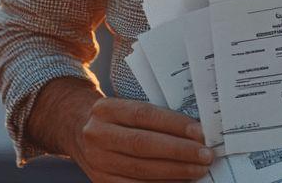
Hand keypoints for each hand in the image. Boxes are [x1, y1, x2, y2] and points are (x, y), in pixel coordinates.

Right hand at [74, 97, 214, 181]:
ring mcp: (97, 161)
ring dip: (174, 172)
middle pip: (143, 144)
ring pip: (140, 170)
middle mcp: (97, 134)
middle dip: (179, 151)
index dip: (173, 124)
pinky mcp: (100, 181)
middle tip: (205, 155)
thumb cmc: (113, 117)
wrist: (76, 129)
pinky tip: (179, 182)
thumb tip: (192, 131)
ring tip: (198, 170)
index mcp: (106, 109)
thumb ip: (152, 116)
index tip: (199, 132)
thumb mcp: (123, 106)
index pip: (144, 114)